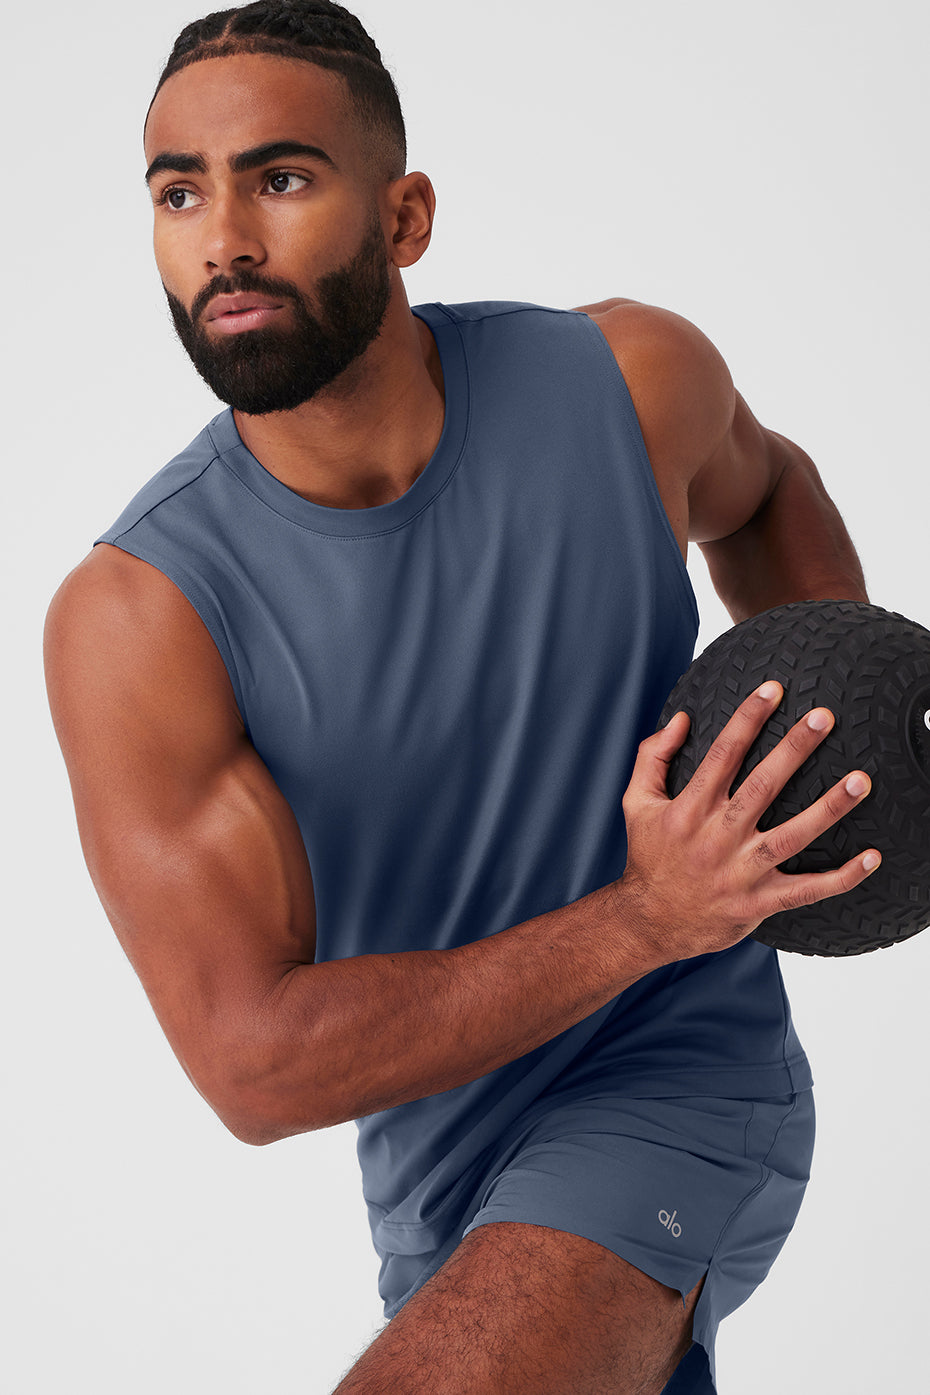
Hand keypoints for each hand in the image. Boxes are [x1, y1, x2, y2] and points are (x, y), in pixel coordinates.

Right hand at [616, 681, 881, 964]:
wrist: (648, 922)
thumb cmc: (648, 856)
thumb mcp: (636, 802)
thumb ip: (653, 757)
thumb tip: (679, 718)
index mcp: (689, 809)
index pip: (723, 754)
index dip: (748, 719)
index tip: (773, 688)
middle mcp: (717, 837)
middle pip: (763, 786)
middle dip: (795, 749)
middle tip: (824, 716)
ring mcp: (741, 871)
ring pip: (792, 835)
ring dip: (829, 808)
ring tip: (861, 780)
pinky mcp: (759, 902)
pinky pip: (807, 890)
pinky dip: (842, 877)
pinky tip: (872, 856)